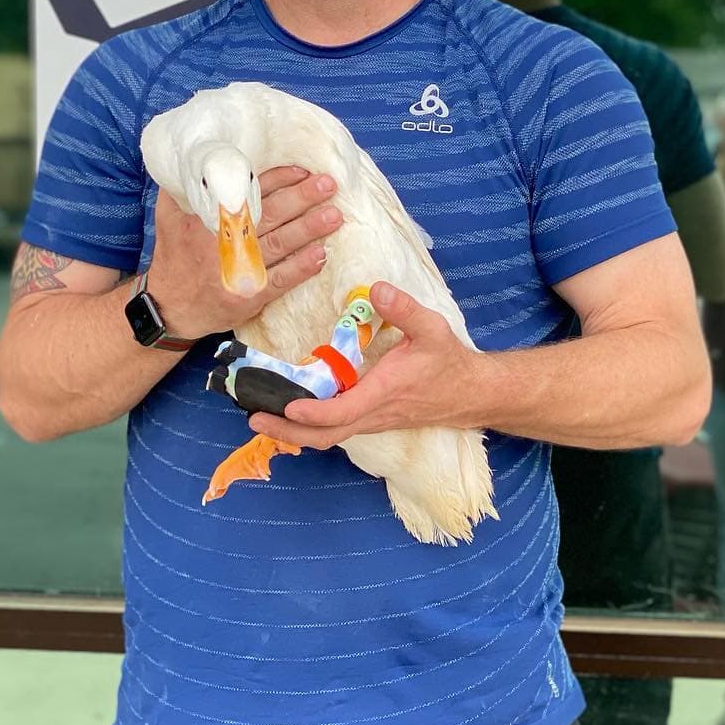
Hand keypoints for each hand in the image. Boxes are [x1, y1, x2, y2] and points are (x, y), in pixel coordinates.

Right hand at [145, 167, 342, 338]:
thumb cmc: (174, 257)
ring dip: (309, 229)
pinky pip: (281, 279)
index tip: (302, 169)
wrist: (170, 307)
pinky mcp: (250, 296)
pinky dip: (301, 267)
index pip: (249, 192)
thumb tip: (195, 155)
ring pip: (280, 244)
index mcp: (207, 218)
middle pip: (270, 214)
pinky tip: (321, 255)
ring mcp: (239, 270)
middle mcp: (225, 242)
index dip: (278, 179)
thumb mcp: (169, 216)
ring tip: (334, 215)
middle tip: (328, 184)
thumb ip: (182, 187)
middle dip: (302, 197)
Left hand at [247, 282, 485, 448]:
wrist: (470, 393)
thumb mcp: (432, 327)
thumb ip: (403, 307)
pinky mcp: (371, 420)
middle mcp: (373, 414)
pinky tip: (292, 412)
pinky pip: (336, 430)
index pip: (343, 412)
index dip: (314, 413)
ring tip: (263, 417)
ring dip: (294, 432)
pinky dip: (310, 427)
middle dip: (287, 432)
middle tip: (253, 418)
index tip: (287, 408)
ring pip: (329, 436)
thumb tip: (375, 288)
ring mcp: (371, 421)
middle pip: (325, 436)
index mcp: (384, 393)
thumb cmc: (449, 361)